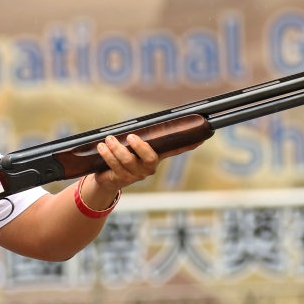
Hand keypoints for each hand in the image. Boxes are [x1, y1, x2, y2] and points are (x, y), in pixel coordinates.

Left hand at [82, 135, 203, 209]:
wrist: (108, 179)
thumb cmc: (122, 157)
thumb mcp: (131, 146)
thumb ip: (140, 136)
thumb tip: (140, 123)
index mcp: (156, 156)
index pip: (175, 150)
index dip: (188, 146)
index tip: (201, 138)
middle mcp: (149, 168)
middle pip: (150, 157)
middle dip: (140, 146)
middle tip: (130, 137)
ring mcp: (136, 175)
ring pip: (128, 160)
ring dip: (116, 148)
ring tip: (108, 139)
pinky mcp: (122, 179)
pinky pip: (115, 165)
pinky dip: (107, 154)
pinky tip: (102, 147)